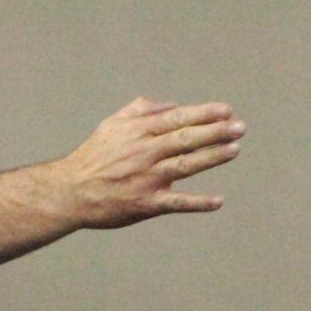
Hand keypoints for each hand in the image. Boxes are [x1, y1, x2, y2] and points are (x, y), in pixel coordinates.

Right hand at [61, 95, 245, 228]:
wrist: (70, 192)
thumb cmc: (93, 156)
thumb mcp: (113, 124)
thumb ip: (142, 110)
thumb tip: (173, 105)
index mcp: (139, 132)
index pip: (178, 118)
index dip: (204, 114)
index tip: (226, 110)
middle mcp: (145, 153)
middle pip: (186, 139)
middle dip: (216, 132)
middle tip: (240, 127)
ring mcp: (146, 179)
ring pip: (185, 165)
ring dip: (212, 157)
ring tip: (234, 150)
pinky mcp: (145, 204)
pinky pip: (176, 202)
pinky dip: (197, 202)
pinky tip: (217, 201)